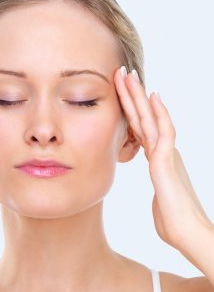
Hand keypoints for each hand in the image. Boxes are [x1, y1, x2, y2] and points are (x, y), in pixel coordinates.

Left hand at [114, 66, 211, 251]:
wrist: (187, 235)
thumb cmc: (173, 221)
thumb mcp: (160, 199)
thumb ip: (158, 190)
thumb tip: (158, 194)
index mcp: (157, 159)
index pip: (139, 128)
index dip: (130, 109)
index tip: (121, 92)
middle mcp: (162, 151)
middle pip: (143, 117)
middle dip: (131, 95)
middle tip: (123, 73)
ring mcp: (165, 154)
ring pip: (150, 118)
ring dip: (139, 96)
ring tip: (130, 75)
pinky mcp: (167, 161)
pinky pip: (163, 132)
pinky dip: (159, 113)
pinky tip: (153, 96)